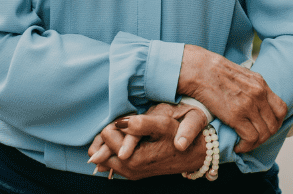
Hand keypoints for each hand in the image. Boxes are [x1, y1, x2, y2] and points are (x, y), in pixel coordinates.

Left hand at [87, 104, 206, 179]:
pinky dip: (115, 150)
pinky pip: (112, 161)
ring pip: (104, 156)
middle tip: (128, 125)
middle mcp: (128, 170)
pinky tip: (128, 140)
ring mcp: (129, 173)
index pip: (106, 134)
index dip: (116, 123)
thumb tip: (119, 123)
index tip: (130, 119)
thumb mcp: (163, 125)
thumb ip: (140, 123)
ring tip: (129, 131)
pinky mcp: (131, 173)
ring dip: (112, 142)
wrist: (191, 154)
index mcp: (133, 159)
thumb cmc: (177, 136)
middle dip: (111, 134)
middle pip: (101, 148)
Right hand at [177, 45, 287, 152]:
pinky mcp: (236, 115)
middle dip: (265, 137)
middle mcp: (259, 94)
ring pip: (264, 134)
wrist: (200, 69)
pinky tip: (238, 146)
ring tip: (244, 144)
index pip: (281, 109)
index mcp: (261, 84)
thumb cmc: (215, 72)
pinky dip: (246, 146)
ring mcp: (249, 105)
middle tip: (253, 140)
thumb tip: (255, 100)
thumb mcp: (241, 75)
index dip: (277, 123)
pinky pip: (250, 138)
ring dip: (255, 144)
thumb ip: (252, 87)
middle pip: (274, 124)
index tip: (266, 128)